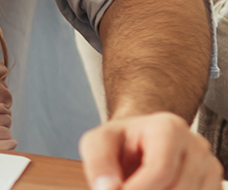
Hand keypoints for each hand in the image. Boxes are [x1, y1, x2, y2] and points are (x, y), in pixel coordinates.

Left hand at [79, 112, 220, 189]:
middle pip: (178, 188)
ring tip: (140, 185)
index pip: (161, 169)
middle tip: (124, 188)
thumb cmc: (121, 141)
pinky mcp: (214, 182)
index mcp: (169, 128)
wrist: (141, 141)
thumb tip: (108, 188)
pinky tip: (158, 189)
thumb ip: (98, 162)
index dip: (137, 189)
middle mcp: (196, 145)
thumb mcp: (98, 142)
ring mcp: (210, 165)